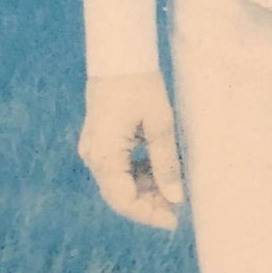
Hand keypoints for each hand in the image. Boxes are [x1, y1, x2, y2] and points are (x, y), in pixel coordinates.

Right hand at [79, 70, 184, 228]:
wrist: (118, 53)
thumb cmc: (140, 83)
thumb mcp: (160, 123)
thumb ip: (166, 162)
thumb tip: (176, 196)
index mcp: (104, 155)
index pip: (125, 201)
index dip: (149, 213)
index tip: (175, 218)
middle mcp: (93, 157)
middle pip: (120, 194)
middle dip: (149, 202)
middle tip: (178, 204)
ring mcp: (93, 148)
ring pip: (120, 181)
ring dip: (145, 186)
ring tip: (174, 185)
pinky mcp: (99, 140)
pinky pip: (118, 166)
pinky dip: (138, 171)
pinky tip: (159, 167)